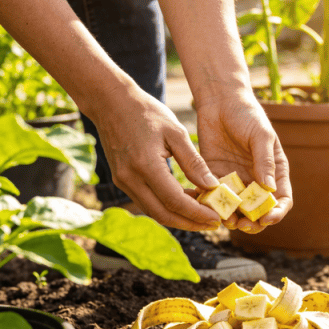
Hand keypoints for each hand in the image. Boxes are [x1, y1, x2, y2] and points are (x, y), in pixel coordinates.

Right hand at [88, 87, 223, 230]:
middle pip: (163, 215)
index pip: (174, 201)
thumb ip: (193, 161)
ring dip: (179, 217)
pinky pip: (147, 202)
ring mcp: (123, 182)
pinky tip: (185, 201)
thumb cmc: (147, 112)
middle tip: (213, 225)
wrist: (111, 103)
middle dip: (190, 223)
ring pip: (154, 211)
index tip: (217, 219)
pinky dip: (167, 206)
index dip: (197, 214)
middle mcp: (130, 179)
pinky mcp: (122, 181)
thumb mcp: (176, 132)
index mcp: (145, 165)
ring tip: (202, 215)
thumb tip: (212, 187)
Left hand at [194, 89, 292, 233]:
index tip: (267, 219)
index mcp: (274, 171)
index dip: (277, 213)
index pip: (281, 199)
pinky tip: (208, 207)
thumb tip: (270, 190)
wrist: (220, 102)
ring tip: (225, 219)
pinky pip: (214, 197)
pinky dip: (213, 206)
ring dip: (232, 218)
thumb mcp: (261, 135)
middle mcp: (255, 180)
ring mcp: (235, 180)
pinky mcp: (214, 176)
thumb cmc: (247, 114)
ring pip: (236, 209)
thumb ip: (265, 161)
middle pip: (258, 211)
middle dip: (253, 223)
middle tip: (243, 225)